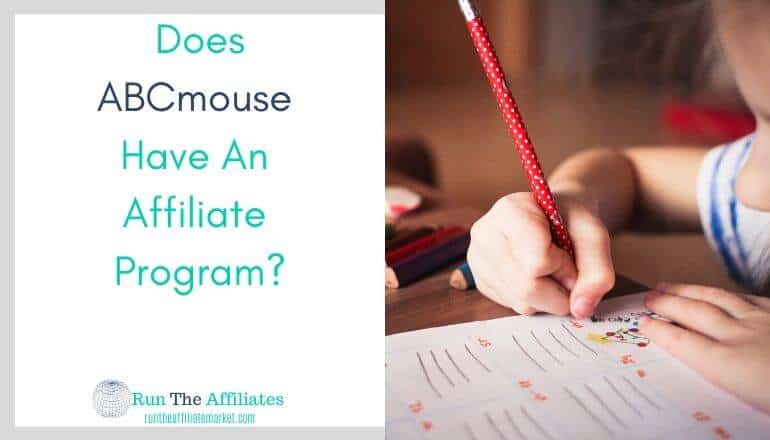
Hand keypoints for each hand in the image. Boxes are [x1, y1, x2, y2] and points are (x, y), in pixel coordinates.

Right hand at [467, 189, 614, 317]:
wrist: (552, 217)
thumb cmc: (570, 220)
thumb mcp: (593, 234)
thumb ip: (597, 270)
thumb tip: (580, 309)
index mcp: (509, 210)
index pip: (537, 262)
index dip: (563, 265)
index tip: (568, 251)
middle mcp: (484, 234)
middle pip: (527, 288)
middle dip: (559, 290)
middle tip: (566, 270)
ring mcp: (477, 259)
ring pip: (521, 302)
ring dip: (549, 297)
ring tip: (550, 271)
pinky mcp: (480, 281)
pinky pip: (514, 307)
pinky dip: (535, 300)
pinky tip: (535, 277)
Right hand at [640, 283, 769, 414]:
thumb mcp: (748, 403)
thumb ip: (721, 380)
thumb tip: (700, 368)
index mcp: (729, 364)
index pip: (682, 342)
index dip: (659, 330)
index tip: (643, 322)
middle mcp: (740, 335)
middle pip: (694, 313)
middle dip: (667, 303)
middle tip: (650, 298)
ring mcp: (762, 321)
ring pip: (717, 297)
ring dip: (689, 290)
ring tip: (670, 286)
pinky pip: (748, 297)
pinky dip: (727, 293)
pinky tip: (721, 292)